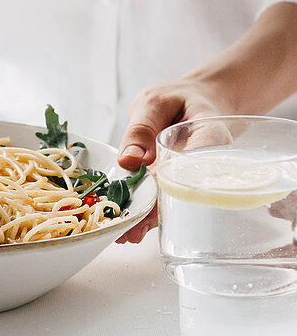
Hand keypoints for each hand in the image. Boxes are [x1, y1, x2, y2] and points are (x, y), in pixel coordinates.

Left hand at [115, 78, 230, 243]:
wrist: (195, 101)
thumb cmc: (178, 99)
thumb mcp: (156, 101)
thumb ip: (142, 127)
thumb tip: (129, 159)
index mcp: (210, 141)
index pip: (192, 169)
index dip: (169, 189)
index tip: (149, 205)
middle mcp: (205, 166)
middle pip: (181, 193)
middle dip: (156, 214)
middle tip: (131, 232)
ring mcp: (191, 178)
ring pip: (171, 202)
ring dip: (149, 219)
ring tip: (124, 236)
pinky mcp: (176, 184)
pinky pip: (163, 198)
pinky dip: (146, 210)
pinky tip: (128, 224)